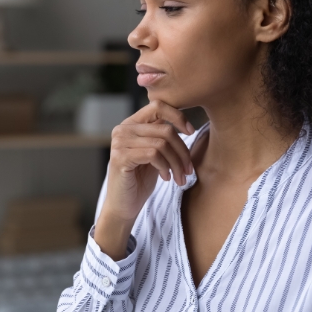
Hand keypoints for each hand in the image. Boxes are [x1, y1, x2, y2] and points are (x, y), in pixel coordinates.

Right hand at [94, 100, 194, 258]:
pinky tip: (166, 178)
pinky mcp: (120, 157)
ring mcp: (120, 142)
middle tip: (189, 169)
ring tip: (180, 177)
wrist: (124, 206)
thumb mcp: (155, 153)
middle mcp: (123, 129)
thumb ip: (163, 136)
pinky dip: (165, 167)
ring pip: (162, 143)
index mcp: (132, 123)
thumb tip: (188, 126)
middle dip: (182, 151)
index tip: (191, 132)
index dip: (178, 116)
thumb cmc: (141, 179)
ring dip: (176, 163)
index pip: (157, 106)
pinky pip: (153, 154)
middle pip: (165, 129)